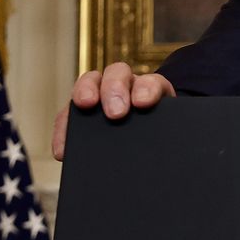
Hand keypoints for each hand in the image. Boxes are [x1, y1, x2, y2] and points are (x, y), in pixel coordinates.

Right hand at [51, 61, 172, 159]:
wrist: (148, 146)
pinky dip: (65, 127)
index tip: (143, 103)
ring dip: (86, 91)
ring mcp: (101, 94)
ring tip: (84, 106)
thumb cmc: (157, 141)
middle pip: (118, 74)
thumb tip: (176, 165)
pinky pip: (70, 113)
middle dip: (116, 89)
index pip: (152, 83)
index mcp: (153, 92)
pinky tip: (63, 148)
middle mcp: (126, 86)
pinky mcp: (82, 111)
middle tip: (116, 112)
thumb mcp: (164, 138)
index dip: (147, 89)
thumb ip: (166, 142)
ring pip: (91, 81)